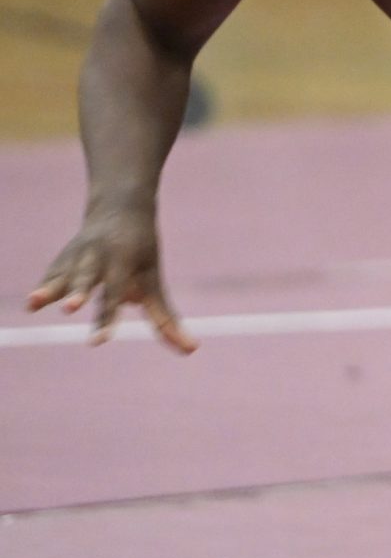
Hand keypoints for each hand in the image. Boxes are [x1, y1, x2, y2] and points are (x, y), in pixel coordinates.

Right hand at [27, 207, 196, 352]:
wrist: (119, 207)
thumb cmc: (141, 251)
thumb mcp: (154, 279)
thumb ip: (166, 318)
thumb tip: (191, 351)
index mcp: (122, 260)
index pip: (114, 295)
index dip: (107, 318)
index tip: (99, 341)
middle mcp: (97, 256)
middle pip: (86, 278)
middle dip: (77, 293)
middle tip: (70, 308)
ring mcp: (76, 256)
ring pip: (61, 273)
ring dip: (48, 288)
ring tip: (33, 303)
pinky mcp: (62, 259)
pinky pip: (52, 275)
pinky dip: (43, 288)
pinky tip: (32, 305)